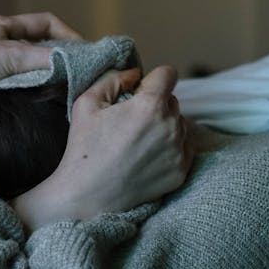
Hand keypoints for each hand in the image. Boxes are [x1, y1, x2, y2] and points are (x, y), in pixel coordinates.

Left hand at [0, 12, 82, 96]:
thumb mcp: (16, 56)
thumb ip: (48, 58)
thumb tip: (78, 65)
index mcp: (4, 26)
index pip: (46, 23)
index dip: (68, 35)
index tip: (83, 52)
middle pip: (36, 43)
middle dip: (56, 55)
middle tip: (73, 72)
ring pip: (22, 62)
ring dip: (39, 72)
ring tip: (54, 88)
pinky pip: (9, 79)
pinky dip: (23, 85)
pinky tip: (28, 98)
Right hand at [13, 64, 194, 227]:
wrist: (87, 195)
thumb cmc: (84, 148)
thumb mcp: (88, 102)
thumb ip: (114, 78)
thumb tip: (136, 73)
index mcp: (151, 105)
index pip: (168, 74)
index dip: (152, 80)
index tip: (139, 92)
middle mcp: (171, 126)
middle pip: (173, 100)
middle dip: (156, 105)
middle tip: (131, 122)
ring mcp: (178, 151)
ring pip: (180, 124)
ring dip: (164, 127)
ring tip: (137, 143)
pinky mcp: (180, 172)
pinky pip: (184, 148)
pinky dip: (170, 148)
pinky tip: (146, 157)